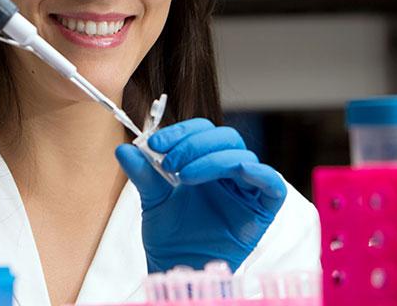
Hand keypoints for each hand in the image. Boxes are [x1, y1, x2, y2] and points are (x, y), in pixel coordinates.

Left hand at [115, 118, 286, 272]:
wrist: (179, 266)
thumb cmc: (171, 234)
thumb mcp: (153, 200)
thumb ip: (143, 173)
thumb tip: (123, 148)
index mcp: (205, 161)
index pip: (202, 130)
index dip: (182, 132)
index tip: (156, 144)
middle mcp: (228, 170)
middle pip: (225, 137)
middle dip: (195, 144)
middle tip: (170, 163)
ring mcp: (247, 188)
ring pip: (242, 155)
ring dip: (213, 159)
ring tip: (185, 176)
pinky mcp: (264, 208)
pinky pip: (273, 184)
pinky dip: (260, 173)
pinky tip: (240, 169)